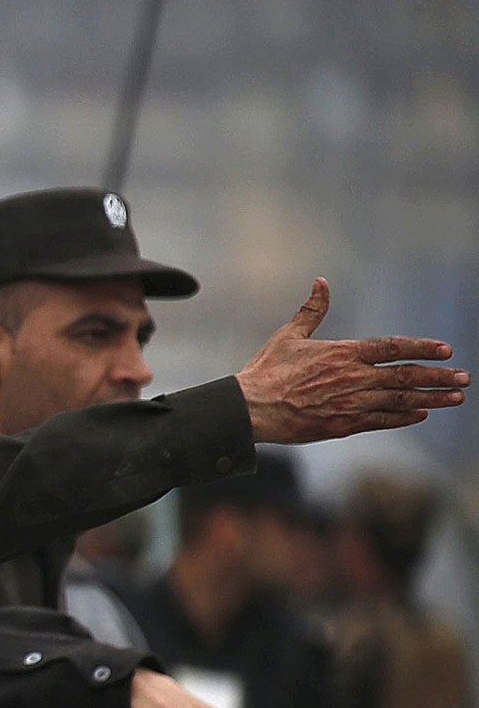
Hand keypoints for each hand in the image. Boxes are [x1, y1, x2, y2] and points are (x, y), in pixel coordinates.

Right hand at [236, 279, 466, 443]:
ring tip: (455, 397)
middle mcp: (354, 378)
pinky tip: (422, 413)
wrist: (250, 409)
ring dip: (432, 398)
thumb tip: (321, 282)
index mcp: (344, 353)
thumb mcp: (288, 335)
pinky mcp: (342, 425)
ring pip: (400, 400)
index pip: (393, 347)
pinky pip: (382, 421)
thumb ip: (311, 310)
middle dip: (438, 376)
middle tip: (464, 377)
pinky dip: (404, 417)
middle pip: (406, 376)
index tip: (446, 350)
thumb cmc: (266, 371)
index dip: (422, 348)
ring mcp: (350, 404)